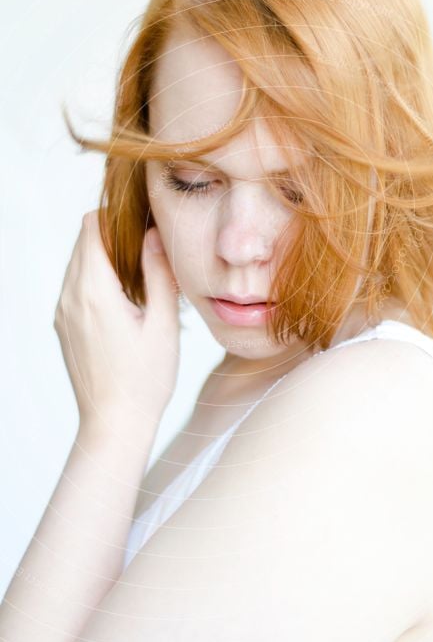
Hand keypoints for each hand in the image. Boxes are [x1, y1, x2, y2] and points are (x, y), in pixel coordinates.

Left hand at [54, 210, 180, 438]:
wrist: (114, 424)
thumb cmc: (144, 381)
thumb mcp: (162, 325)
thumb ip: (158, 274)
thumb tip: (154, 234)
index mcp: (93, 291)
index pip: (91, 227)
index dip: (116, 217)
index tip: (143, 225)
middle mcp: (69, 297)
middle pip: (83, 242)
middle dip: (114, 236)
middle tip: (149, 249)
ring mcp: (62, 313)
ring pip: (78, 264)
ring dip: (105, 259)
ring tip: (141, 277)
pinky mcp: (63, 326)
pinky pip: (75, 287)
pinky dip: (96, 280)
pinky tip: (126, 301)